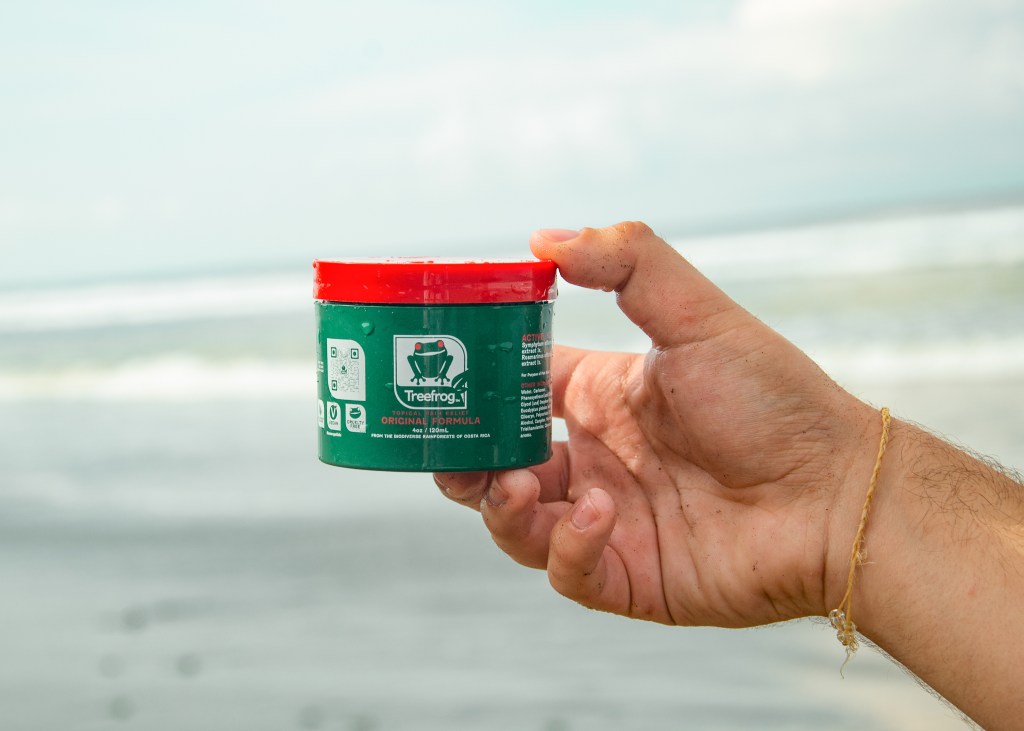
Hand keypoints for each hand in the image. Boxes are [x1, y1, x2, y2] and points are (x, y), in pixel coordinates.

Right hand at [436, 222, 877, 626]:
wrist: (837, 496)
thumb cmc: (774, 402)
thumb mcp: (699, 317)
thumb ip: (629, 265)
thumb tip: (543, 237)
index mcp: (602, 398)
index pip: (518, 387)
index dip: (478, 383)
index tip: (441, 372)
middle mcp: (595, 459)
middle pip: (498, 462)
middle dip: (462, 458)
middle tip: (448, 448)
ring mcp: (606, 521)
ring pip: (515, 523)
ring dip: (500, 505)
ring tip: (517, 483)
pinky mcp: (625, 576)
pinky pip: (565, 570)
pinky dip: (565, 546)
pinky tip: (597, 514)